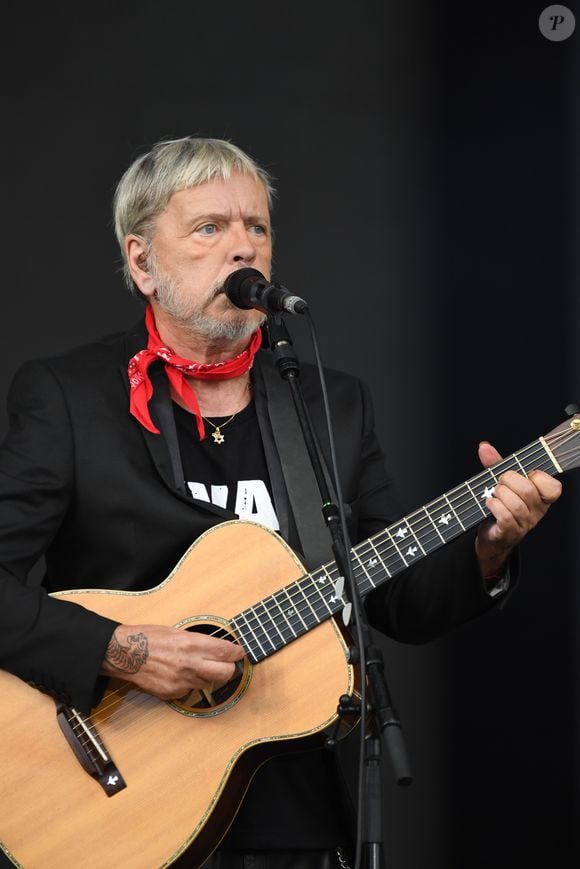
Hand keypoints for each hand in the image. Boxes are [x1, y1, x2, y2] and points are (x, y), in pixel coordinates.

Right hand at [100, 624, 244, 700]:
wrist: (125, 653)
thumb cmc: (148, 637)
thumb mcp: (177, 631)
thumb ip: (198, 642)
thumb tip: (218, 649)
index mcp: (191, 643)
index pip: (226, 652)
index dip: (237, 652)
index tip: (239, 652)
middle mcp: (189, 663)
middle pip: (225, 673)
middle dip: (229, 668)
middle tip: (227, 664)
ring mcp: (181, 681)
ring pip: (209, 683)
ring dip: (208, 676)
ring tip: (196, 666)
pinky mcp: (172, 693)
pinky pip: (190, 691)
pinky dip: (189, 684)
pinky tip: (179, 675)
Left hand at [475, 441, 561, 577]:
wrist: (492, 536)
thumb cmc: (500, 506)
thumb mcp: (501, 483)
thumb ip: (496, 464)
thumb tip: (484, 447)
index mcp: (541, 498)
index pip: (553, 487)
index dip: (538, 477)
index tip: (524, 474)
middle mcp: (536, 512)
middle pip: (528, 491)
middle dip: (508, 481)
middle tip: (500, 483)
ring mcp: (524, 524)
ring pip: (516, 504)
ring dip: (499, 494)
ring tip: (493, 494)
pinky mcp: (510, 533)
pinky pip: (505, 517)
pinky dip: (493, 506)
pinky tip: (489, 503)